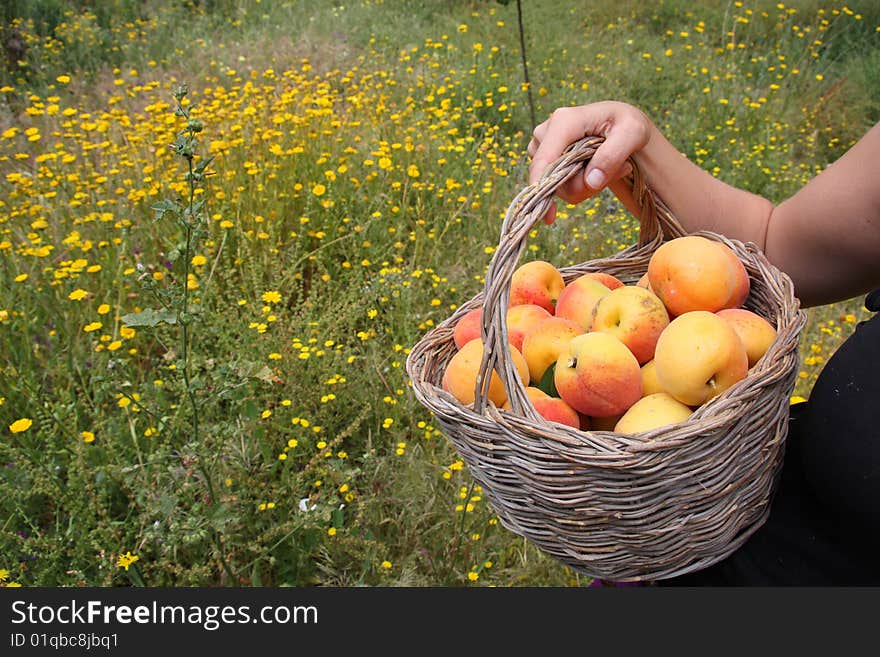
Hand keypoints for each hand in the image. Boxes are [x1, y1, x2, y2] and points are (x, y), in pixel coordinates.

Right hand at [527, 101, 650, 222]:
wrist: (621, 126)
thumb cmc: (627, 125)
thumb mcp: (633, 133)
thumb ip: (612, 155)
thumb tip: (591, 181)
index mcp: (563, 122)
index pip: (543, 160)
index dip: (542, 188)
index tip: (549, 217)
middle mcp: (545, 133)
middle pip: (552, 178)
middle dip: (583, 185)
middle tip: (616, 172)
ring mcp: (542, 147)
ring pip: (557, 186)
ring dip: (585, 185)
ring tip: (610, 167)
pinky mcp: (545, 160)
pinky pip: (560, 186)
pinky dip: (581, 185)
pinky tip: (597, 170)